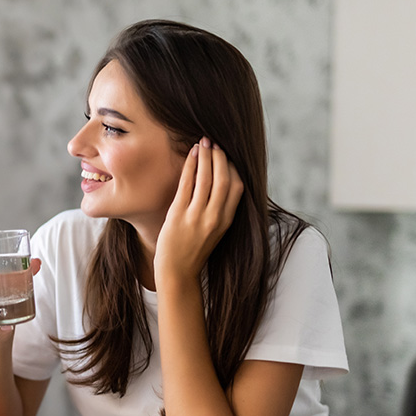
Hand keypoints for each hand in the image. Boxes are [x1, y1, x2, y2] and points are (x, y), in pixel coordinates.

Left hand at [155, 137, 243, 285]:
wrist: (177, 272)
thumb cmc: (192, 251)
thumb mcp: (214, 231)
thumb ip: (219, 211)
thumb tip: (221, 187)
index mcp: (226, 221)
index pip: (238, 187)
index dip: (233, 167)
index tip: (227, 154)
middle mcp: (215, 217)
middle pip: (224, 179)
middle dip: (220, 157)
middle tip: (214, 142)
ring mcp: (197, 216)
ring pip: (207, 179)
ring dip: (206, 157)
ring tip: (202, 142)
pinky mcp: (179, 215)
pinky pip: (187, 184)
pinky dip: (190, 166)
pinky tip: (191, 154)